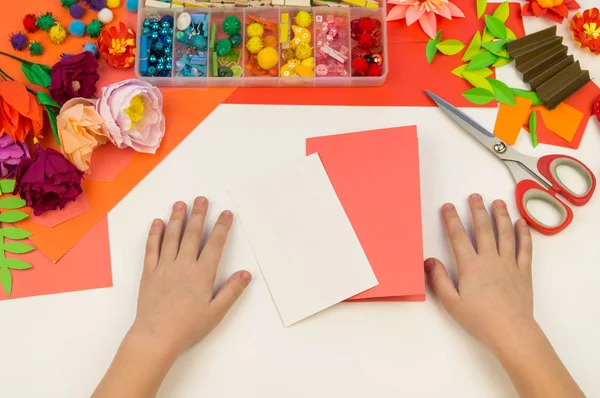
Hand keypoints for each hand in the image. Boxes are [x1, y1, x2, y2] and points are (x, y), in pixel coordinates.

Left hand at [130, 197, 251, 358]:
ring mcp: (164, 267)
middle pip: (192, 234)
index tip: (226, 214)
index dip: (222, 227)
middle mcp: (183, 265)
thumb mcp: (216, 312)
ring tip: (181, 203)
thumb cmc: (187, 327)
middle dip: (199, 215)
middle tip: (202, 199)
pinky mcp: (149, 273)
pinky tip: (157, 223)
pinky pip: (151, 249)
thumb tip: (246, 274)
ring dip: (177, 218)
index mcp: (202, 274)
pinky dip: (154, 234)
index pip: (215, 245)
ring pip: (172, 237)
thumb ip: (231, 291)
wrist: (156, 337)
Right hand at [425, 194, 535, 351]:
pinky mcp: (524, 272)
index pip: (458, 237)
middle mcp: (490, 259)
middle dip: (477, 210)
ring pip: (505, 234)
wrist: (510, 331)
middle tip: (474, 196)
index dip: (451, 220)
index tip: (447, 206)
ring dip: (501, 216)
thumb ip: (439, 280)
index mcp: (471, 266)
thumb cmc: (479, 319)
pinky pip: (525, 248)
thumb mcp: (451, 303)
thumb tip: (429, 260)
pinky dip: (523, 234)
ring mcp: (509, 264)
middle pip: (483, 229)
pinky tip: (521, 223)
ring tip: (497, 202)